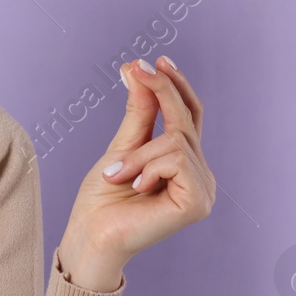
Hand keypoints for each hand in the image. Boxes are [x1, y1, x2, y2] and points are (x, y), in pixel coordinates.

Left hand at [57, 55, 215, 290]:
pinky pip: (177, 158)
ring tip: (117, 175)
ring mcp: (204, 190)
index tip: (153, 60)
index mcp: (185, 165)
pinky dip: (148, 166)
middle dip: (161, 91)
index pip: (189, 116)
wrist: (91, 235)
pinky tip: (136, 187)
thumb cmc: (103, 200)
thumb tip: (140, 71)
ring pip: (177, 140)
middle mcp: (201, 176)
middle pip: (187, 119)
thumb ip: (139, 114)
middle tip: (137, 68)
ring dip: (139, 154)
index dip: (175, 86)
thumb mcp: (121, 147)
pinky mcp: (199, 202)